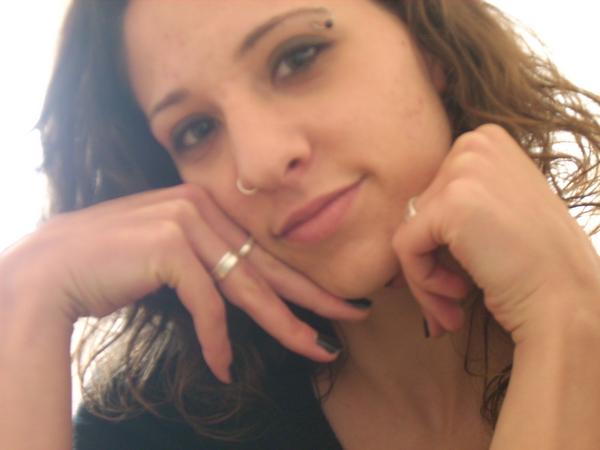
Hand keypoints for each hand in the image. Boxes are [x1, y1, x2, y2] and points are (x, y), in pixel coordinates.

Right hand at [0, 184, 367, 381]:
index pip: (262, 251)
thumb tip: (244, 293)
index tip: (334, 301)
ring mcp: (185, 222)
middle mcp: (201, 207)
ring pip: (246, 286)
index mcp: (206, 205)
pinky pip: (206, 303)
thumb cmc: (110, 265)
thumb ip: (207, 262)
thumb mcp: (170, 256)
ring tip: (315, 349)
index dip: (301, 280)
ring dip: (282, 324)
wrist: (51, 269)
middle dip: (313, 297)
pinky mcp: (169, 246)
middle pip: (267, 266)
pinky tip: (222, 367)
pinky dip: (216, 338)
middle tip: (353, 316)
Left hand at [392, 124, 599, 343]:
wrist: (569, 301)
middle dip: (429, 259)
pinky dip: (422, 280)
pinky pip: (404, 246)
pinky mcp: (451, 203)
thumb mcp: (500, 206)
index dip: (438, 239)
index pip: (431, 192)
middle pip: (417, 210)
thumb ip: (459, 197)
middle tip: (453, 295)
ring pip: (408, 230)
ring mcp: (464, 170)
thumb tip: (410, 211)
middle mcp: (475, 144)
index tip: (460, 270)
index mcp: (487, 140)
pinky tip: (458, 294)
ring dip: (424, 276)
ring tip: (453, 302)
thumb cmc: (537, 264)